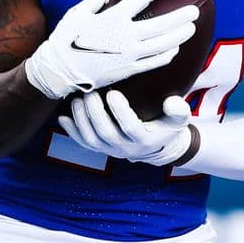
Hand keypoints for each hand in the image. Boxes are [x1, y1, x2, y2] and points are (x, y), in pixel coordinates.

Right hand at [23, 0, 197, 99]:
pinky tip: (175, 50)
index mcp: (112, 19)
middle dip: (179, 17)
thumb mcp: (76, 14)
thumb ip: (93, 0)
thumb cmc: (66, 40)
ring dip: (179, 36)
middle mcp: (124, 36)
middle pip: (160, 25)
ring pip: (161, 45)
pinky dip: (166, 56)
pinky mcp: (127, 70)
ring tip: (191, 29)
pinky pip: (152, 63)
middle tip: (194, 11)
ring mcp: (128, 55)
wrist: (58, 73)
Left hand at [59, 91, 196, 166]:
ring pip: (91, 139)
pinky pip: (83, 143)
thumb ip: (179, 110)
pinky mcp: (101, 149)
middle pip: (105, 132)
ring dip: (81, 120)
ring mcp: (111, 150)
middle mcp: (125, 148)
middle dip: (94, 112)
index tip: (113, 92)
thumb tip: (170, 102)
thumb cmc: (168, 126)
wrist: (157, 147)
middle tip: (89, 92)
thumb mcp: (180, 119)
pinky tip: (63, 118)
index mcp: (144, 140)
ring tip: (77, 100)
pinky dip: (72, 132)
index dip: (120, 111)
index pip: (130, 127)